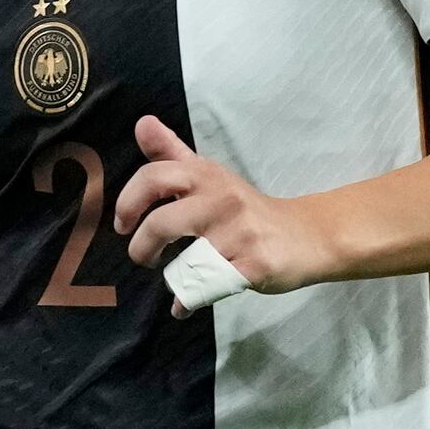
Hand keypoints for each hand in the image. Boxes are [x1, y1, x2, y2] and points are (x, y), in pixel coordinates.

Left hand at [115, 116, 327, 294]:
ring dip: (172, 280)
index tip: (123, 225)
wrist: (306, 236)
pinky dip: (188, 301)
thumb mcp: (211, 176)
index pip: (153, 178)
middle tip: (144, 258)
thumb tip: (142, 123)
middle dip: (142, 249)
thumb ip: (172, 153)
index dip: (127, 202)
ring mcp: (240, 234)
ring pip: (184, 264)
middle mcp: (222, 199)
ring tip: (176, 281)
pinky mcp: (255, 265)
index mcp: (206, 175)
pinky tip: (184, 305)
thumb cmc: (246, 209)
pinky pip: (207, 289)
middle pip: (162, 225)